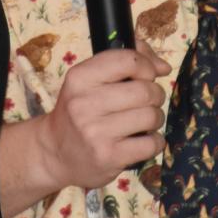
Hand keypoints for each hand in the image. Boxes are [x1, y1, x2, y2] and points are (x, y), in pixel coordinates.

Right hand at [36, 46, 169, 190]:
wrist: (54, 152)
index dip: (147, 66)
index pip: (128, 60)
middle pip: (145, 91)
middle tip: (147, 102)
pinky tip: (143, 140)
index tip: (146, 76)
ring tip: (143, 122)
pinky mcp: (108, 156)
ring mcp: (96, 132)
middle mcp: (84, 103)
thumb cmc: (79, 110)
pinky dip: (155, 141)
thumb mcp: (90, 79)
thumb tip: (163, 67)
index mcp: (80, 77)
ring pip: (151, 116)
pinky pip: (151, 143)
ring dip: (156, 118)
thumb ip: (126, 62)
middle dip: (155, 95)